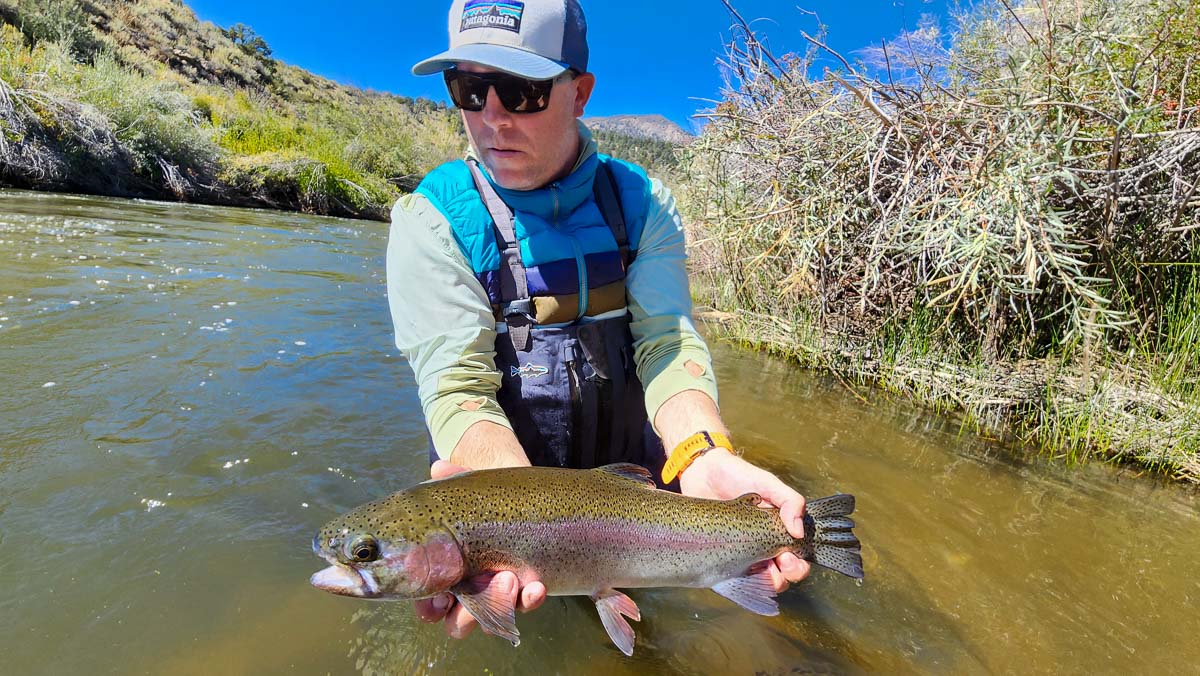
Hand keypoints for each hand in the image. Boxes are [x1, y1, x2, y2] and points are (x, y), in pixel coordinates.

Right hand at [413, 460, 547, 638]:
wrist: (519, 487)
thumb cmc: (480, 492)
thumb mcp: (464, 483)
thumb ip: (450, 477)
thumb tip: (439, 469)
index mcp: (441, 572)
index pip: (428, 605)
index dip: (430, 608)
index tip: (440, 599)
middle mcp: (467, 588)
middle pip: (458, 623)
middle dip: (466, 616)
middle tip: (478, 587)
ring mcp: (497, 589)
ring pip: (493, 618)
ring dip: (500, 605)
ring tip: (510, 579)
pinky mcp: (525, 584)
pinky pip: (526, 602)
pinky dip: (530, 599)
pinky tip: (536, 586)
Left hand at [677, 449, 810, 591]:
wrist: (701, 473)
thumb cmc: (736, 476)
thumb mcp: (768, 484)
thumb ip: (790, 501)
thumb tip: (799, 532)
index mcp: (778, 532)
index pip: (798, 560)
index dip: (798, 565)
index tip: (788, 556)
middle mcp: (763, 547)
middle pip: (783, 577)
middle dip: (786, 575)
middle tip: (779, 560)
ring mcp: (743, 555)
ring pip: (761, 582)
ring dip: (764, 580)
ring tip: (756, 564)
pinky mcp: (722, 559)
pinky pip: (733, 580)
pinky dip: (739, 580)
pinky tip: (735, 567)